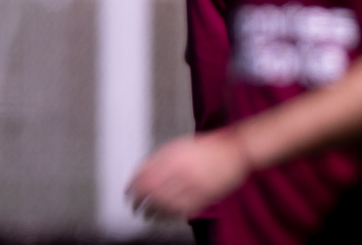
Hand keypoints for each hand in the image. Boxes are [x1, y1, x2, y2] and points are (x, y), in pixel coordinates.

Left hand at [126, 130, 251, 220]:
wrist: (234, 152)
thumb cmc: (207, 147)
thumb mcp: (180, 145)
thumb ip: (160, 158)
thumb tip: (141, 171)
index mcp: (173, 156)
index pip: (144, 174)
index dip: (132, 185)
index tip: (127, 191)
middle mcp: (181, 171)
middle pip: (151, 191)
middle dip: (138, 201)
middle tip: (133, 205)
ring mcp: (192, 186)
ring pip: (164, 204)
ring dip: (151, 211)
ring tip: (145, 214)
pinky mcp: (202, 198)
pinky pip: (180, 211)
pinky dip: (169, 215)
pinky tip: (163, 216)